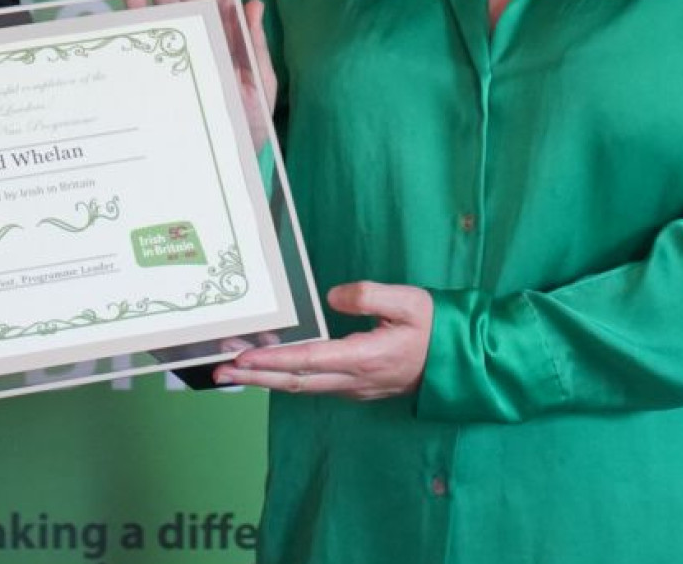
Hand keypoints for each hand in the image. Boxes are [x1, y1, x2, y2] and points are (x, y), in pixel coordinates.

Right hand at [124, 0, 277, 143]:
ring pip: (168, 3)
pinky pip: (146, 32)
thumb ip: (254, 45)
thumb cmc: (245, 124)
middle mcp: (202, 35)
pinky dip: (138, 11)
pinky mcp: (157, 63)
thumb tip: (254, 3)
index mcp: (229, 36)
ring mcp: (178, 46)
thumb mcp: (259, 85)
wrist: (221, 158)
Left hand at [212, 283, 430, 400]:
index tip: (243, 356)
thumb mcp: (410, 302)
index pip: (308, 360)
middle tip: (220, 369)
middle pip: (295, 381)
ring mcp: (355, 387)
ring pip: (302, 386)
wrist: (463, 361)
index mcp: (365, 358)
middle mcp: (355, 379)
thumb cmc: (438, 328)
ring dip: (266, 378)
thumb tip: (332, 297)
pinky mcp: (357, 386)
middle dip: (255, 376)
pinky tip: (271, 367)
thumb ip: (370, 296)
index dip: (273, 359)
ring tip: (234, 369)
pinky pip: (313, 384)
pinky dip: (287, 376)